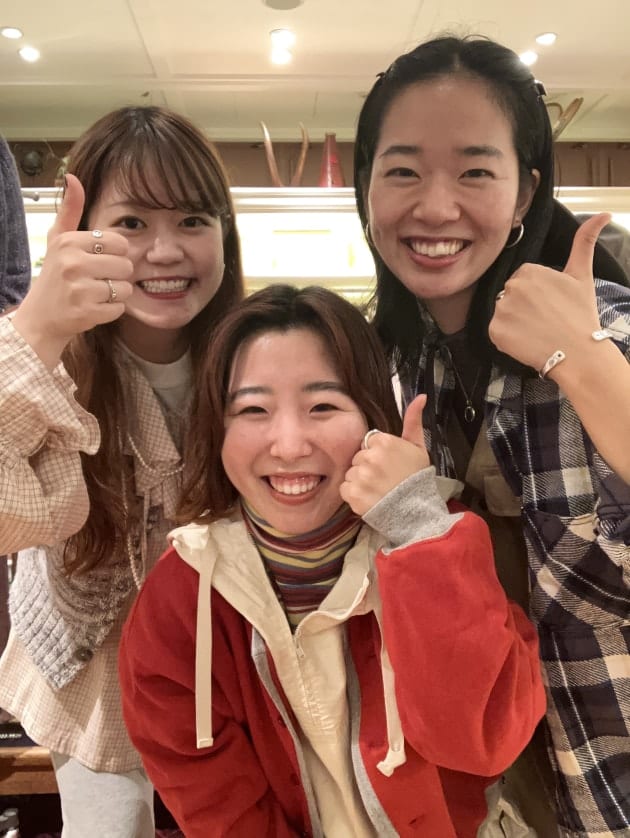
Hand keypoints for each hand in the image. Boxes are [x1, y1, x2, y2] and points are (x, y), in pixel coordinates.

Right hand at [12, 174, 133, 368]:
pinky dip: (111, 311)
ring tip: (95, 294)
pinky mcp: (86, 312)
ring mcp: (79, 289)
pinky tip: (93, 308)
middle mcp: (72, 263)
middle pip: (126, 266)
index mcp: (69, 242)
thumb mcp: (58, 240)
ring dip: (116, 294)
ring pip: (125, 288)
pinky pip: (119, 308)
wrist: (40, 318)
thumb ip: (70, 210)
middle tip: (96, 281)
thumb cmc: (54, 276)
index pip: (120, 243)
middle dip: (117, 276)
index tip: (98, 261)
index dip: (115, 255)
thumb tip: (73, 177)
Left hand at [340, 394, 429, 515]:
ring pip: (350, 473)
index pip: (368, 442)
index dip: (377, 455)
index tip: (388, 465)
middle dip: (367, 467)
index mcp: (385, 442)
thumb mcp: (418, 447)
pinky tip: (369, 498)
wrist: (416, 512)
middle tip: (384, 479)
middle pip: (358, 458)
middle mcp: (371, 457)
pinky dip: (353, 495)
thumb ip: (414, 420)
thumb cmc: (416, 479)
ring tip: (377, 490)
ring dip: (360, 482)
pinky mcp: (354, 494)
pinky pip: (344, 489)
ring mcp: (361, 476)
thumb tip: (420, 396)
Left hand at [488, 213, 610, 372]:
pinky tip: (526, 342)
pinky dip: (507, 339)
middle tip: (545, 320)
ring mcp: (501, 309)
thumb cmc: (580, 314)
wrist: (577, 352)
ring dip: (515, 323)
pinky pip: (496, 332)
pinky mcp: (495, 330)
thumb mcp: (582, 275)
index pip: (523, 281)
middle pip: (511, 296)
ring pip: (503, 314)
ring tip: (537, 331)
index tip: (551, 306)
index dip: (537, 296)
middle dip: (524, 307)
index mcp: (529, 271)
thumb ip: (585, 242)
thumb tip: (604, 214)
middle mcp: (511, 287)